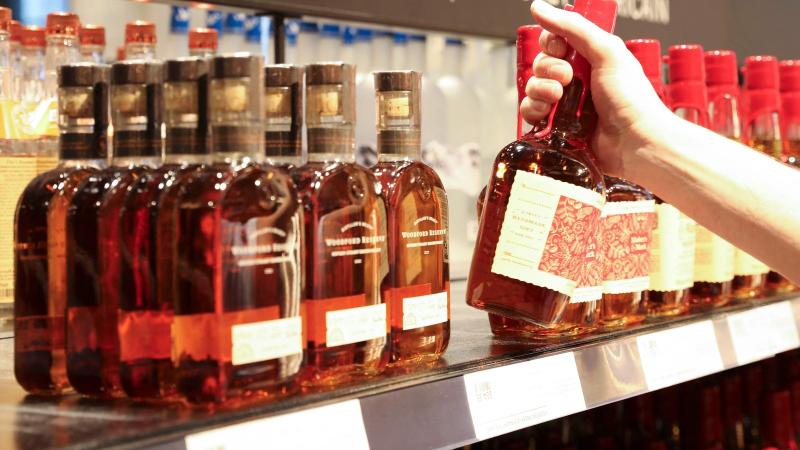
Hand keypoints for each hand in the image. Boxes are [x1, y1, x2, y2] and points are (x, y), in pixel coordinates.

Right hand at [522, 0, 673, 177]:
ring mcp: (566, 103)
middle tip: (568, 78)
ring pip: (533, 87)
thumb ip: (573, 27)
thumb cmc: (631, 99)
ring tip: (558, 97)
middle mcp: (577, 78)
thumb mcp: (607, 52)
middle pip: (541, 62)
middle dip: (548, 68)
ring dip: (541, 89)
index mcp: (590, 57)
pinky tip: (548, 113)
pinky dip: (534, 110)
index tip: (561, 49)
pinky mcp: (557, 126)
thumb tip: (539, 6)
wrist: (636, 142)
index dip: (551, 42)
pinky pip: (530, 111)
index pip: (555, 40)